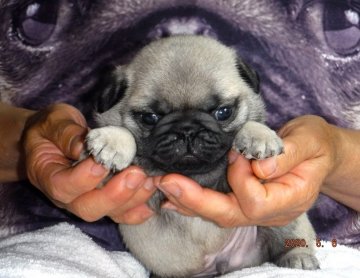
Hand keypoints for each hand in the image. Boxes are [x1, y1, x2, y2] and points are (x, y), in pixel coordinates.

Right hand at [23, 103, 155, 223]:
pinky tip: (153, 202)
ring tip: (149, 180)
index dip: (83, 180)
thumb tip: (84, 145)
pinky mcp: (105, 200)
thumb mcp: (54, 122)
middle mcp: (68, 197)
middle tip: (136, 174)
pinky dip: (138, 211)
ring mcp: (88, 200)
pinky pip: (121, 213)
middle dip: (116, 194)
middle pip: (89, 208)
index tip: (102, 164)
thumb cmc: (52, 129)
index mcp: (49, 176)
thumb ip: (65, 133)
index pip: (63, 187)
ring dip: (133, 200)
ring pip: (110, 212)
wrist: (54, 139)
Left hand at [157, 115, 336, 226]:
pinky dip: (194, 200)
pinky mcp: (245, 200)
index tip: (239, 152)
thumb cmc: (315, 145)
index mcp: (289, 199)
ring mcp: (256, 209)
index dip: (241, 176)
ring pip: (219, 214)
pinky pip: (218, 206)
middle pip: (228, 215)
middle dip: (195, 199)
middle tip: (167, 181)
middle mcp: (270, 211)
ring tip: (163, 186)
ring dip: (188, 201)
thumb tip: (258, 167)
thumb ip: (288, 154)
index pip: (254, 201)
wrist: (318, 152)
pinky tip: (174, 195)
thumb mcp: (309, 141)